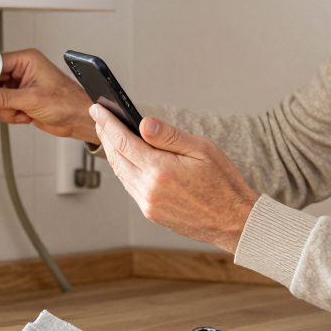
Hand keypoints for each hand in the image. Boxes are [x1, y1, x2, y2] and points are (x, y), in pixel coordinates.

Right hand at [0, 49, 97, 143]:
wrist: (78, 119)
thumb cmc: (67, 102)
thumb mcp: (33, 99)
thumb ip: (5, 98)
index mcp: (26, 61)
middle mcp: (22, 70)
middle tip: (2, 106)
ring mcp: (20, 86)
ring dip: (6, 110)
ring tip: (22, 112)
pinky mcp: (21, 99)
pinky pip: (3, 107)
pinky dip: (11, 115)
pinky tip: (25, 116)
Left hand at [90, 104, 259, 253]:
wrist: (233, 221)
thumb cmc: (223, 182)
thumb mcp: (202, 150)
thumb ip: (169, 136)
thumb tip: (143, 123)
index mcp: (161, 171)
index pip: (123, 141)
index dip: (108, 123)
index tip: (97, 108)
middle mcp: (149, 190)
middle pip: (116, 158)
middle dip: (105, 135)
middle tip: (99, 117)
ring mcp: (148, 204)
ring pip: (121, 173)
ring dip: (112, 152)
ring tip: (109, 134)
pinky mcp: (151, 213)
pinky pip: (130, 186)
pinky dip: (124, 169)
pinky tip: (126, 158)